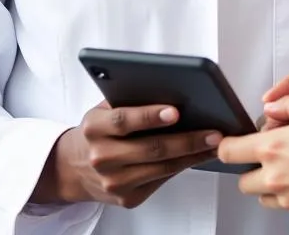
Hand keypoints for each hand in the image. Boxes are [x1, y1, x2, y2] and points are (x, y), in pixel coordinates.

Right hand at [32, 101, 220, 208]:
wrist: (74, 167)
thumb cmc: (101, 128)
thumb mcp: (106, 109)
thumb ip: (131, 100)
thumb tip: (175, 89)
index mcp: (94, 127)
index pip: (123, 120)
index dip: (150, 116)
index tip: (176, 111)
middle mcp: (100, 157)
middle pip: (149, 149)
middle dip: (186, 140)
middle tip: (213, 131)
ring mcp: (112, 183)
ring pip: (160, 168)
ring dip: (192, 155)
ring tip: (215, 143)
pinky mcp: (126, 199)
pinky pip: (161, 181)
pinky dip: (183, 167)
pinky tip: (200, 155)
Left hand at [218, 96, 288, 217]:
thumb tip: (276, 105)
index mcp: (274, 148)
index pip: (228, 152)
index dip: (227, 143)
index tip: (233, 139)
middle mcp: (275, 177)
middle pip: (242, 180)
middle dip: (250, 166)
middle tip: (272, 150)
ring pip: (263, 195)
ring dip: (270, 181)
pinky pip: (287, 204)